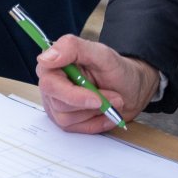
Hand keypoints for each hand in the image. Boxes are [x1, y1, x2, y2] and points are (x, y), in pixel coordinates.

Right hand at [35, 34, 159, 133]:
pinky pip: (77, 129)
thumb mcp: (101, 54)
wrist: (131, 89)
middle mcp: (51, 85)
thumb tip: (45, 57)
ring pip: (67, 119)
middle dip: (89, 104)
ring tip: (113, 101)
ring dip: (96, 113)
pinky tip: (107, 113)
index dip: (71, 94)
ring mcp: (56, 104)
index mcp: (54, 65)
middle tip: (114, 97)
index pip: (49, 84)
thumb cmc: (116, 70)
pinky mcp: (65, 120)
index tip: (95, 98)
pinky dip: (97, 123)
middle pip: (58, 104)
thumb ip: (73, 47)